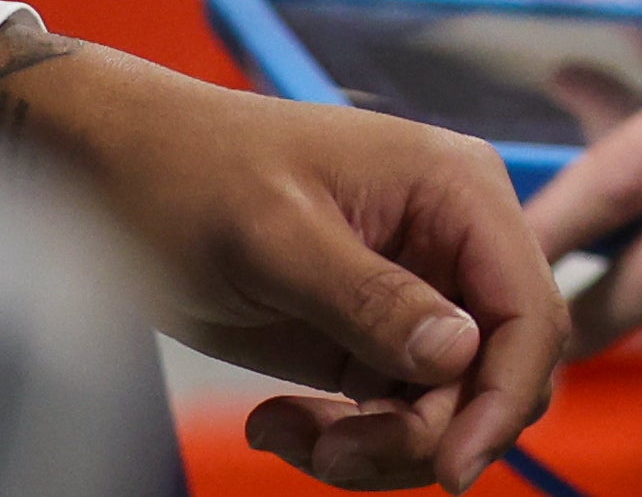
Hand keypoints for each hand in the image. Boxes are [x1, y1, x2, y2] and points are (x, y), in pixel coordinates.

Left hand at [0, 27, 562, 489]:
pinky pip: (393, 411)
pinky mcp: (368, 335)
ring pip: (447, 404)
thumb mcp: (275, 238)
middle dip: (427, 429)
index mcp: (458, 193)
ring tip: (287, 435)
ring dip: (378, 445)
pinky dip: (342, 439)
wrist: (115, 175)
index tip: (454, 467)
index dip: (505, 394)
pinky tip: (276, 423)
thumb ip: (371, 297)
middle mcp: (453, 242)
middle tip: (335, 451)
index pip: (526, 309)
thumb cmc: (191, 176)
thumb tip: (459, 354)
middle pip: (496, 369)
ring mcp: (414, 292)